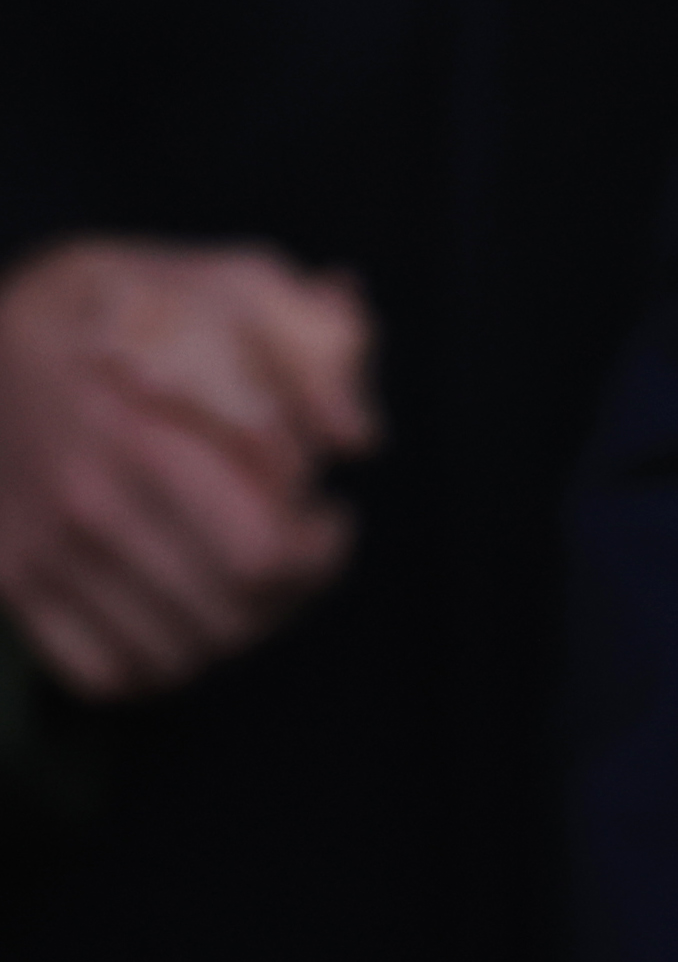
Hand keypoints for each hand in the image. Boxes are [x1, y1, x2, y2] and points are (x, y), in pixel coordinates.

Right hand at [0, 239, 372, 699]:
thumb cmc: (132, 303)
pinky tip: (182, 614)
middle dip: (288, 594)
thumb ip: (312, 358)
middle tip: (296, 552)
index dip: (321, 556)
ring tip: (244, 580)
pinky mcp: (8, 581)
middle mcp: (86, 512)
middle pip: (225, 619)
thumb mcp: (234, 287)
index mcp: (145, 444)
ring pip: (171, 659)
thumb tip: (358, 443)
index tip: (329, 516)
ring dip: (230, 632)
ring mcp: (39, 554)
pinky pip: (100, 674)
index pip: (261, 560)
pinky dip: (156, 666)